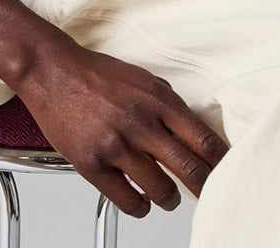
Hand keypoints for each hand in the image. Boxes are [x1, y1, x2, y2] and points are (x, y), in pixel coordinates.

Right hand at [16, 43, 227, 216]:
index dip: (221, 162)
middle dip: (205, 188)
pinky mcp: (93, 164)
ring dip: (171, 200)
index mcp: (159, 100)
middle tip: (208, 193)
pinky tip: (141, 200)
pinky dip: (142, 207)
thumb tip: (195, 133)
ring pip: (163, 191)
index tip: (226, 171)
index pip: (204, 140)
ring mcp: (116, 145)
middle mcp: (141, 123)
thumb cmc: (97, 74)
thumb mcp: (143, 78)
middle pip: (191, 170)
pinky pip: (129, 201)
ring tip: (169, 197)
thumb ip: (169, 104)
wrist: (53, 71)